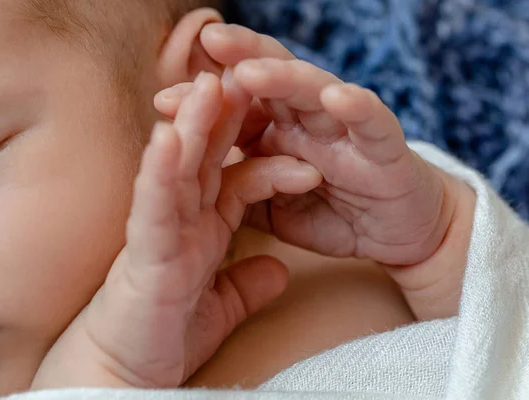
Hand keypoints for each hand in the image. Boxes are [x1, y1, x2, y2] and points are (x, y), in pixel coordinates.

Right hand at [31, 72, 321, 388]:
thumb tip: (280, 270)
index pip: (238, 180)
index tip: (294, 129)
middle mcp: (180, 223)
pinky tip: (167, 140)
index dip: (265, 154)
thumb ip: (249, 284)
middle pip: (207, 161)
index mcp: (203, 230)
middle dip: (225, 118)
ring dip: (192, 129)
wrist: (126, 377)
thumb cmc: (166, 338)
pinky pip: (152, 208)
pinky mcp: (143, 256)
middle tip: (245, 74)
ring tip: (209, 87)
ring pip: (178, 172)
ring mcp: (159, 234)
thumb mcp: (222, 307)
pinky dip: (158, 174)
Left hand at [155, 24, 475, 319]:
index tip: (164, 100)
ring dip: (284, 77)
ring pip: (315, 90)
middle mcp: (309, 120)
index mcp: (280, 131)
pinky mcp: (384, 145)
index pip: (240, 105)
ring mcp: (346, 129)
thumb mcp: (274, 207)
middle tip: (209, 41)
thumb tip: (190, 178)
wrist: (397, 234)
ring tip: (250, 70)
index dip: (206, 101)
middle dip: (241, 58)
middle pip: (273, 80)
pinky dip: (354, 106)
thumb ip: (242, 188)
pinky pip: (370, 120)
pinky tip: (333, 97)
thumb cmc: (334, 213)